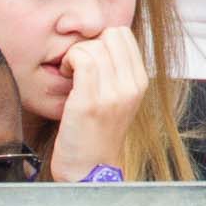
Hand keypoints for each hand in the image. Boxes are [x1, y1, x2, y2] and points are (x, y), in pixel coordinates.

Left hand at [49, 26, 147, 181]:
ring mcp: (113, 93)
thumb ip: (115, 73)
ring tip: (70, 75)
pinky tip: (65, 79)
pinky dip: (68, 63)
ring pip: (94, 45)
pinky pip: (82, 60)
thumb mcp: (116, 100)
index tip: (88, 61)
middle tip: (77, 67)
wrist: (91, 171)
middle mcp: (131, 85)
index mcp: (140, 81)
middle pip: (110, 35)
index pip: (123, 34)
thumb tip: (100, 45)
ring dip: (74, 55)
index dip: (100, 41)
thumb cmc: (95, 135)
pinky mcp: (90, 102)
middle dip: (88, 44)